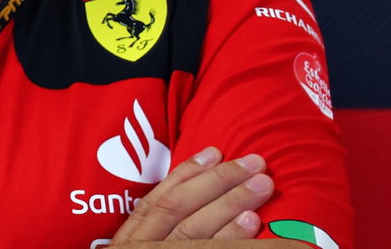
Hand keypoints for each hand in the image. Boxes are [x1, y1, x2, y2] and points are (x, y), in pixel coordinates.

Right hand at [108, 147, 273, 243]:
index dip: (186, 173)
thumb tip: (194, 197)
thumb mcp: (138, 248)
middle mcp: (142, 246)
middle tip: (254, 163)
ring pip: (194, 230)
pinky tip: (251, 222)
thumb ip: (156, 230)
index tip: (214, 151)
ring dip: (231, 204)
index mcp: (130, 238)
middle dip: (218, 181)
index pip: (157, 199)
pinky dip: (230, 237)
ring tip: (261, 186)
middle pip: (179, 208)